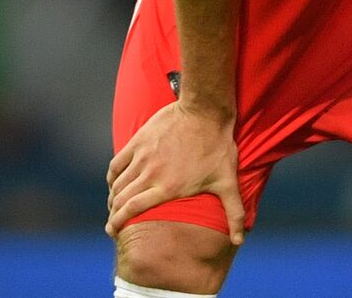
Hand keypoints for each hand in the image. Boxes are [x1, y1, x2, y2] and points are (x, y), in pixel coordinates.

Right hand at [105, 101, 245, 243]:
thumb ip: (234, 213)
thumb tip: (239, 241)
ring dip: (112, 196)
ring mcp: (142, 157)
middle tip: (113, 223)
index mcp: (167, 188)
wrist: (205, 111)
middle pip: (121, 199)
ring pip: (117, 183)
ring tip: (114, 204)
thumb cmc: (217, 147)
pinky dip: (112, 176)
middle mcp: (150, 174)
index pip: (133, 210)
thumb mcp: (227, 182)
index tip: (113, 231)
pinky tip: (114, 181)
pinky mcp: (138, 141)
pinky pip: (117, 163)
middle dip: (113, 214)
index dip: (118, 223)